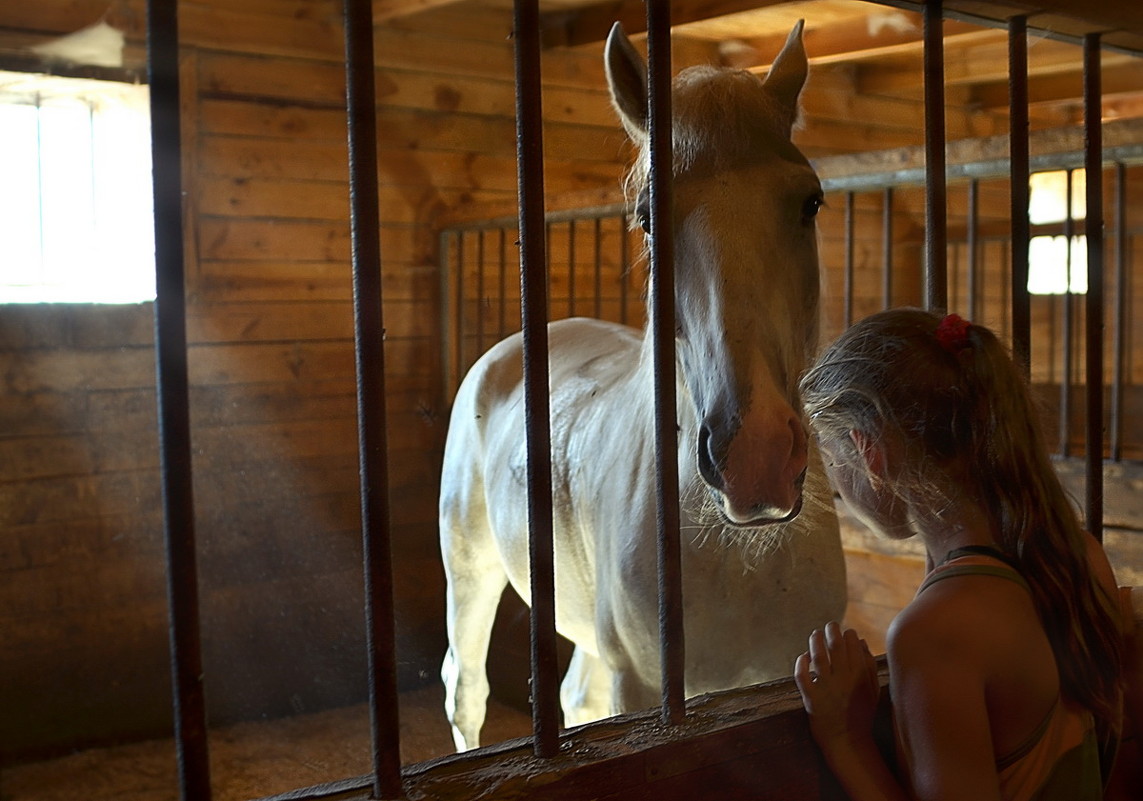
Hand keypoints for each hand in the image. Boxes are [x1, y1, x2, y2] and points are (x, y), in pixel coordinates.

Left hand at [794, 621, 879, 751]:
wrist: (847, 742)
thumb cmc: (861, 714)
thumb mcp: (872, 690)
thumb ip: (869, 665)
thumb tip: (861, 641)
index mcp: (860, 677)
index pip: (853, 645)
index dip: (848, 635)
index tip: (846, 632)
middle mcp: (843, 680)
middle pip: (834, 646)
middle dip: (832, 631)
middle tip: (830, 625)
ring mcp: (825, 688)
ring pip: (818, 656)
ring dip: (815, 641)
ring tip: (815, 634)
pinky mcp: (810, 698)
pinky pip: (801, 675)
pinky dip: (801, 662)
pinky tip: (804, 656)